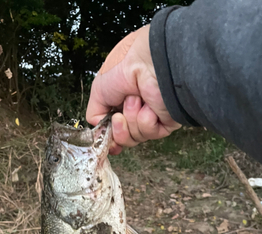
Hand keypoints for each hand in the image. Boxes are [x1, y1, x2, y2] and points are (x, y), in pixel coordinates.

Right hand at [86, 25, 180, 153]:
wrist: (147, 63)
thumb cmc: (124, 68)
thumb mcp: (98, 92)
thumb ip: (95, 116)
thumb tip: (99, 134)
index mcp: (122, 104)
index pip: (116, 131)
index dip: (111, 139)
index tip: (106, 142)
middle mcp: (138, 112)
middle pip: (125, 139)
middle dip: (119, 131)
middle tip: (119, 116)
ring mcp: (152, 118)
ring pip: (136, 138)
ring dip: (131, 119)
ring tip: (135, 100)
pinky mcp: (166, 122)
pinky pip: (150, 134)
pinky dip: (145, 120)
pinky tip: (147, 105)